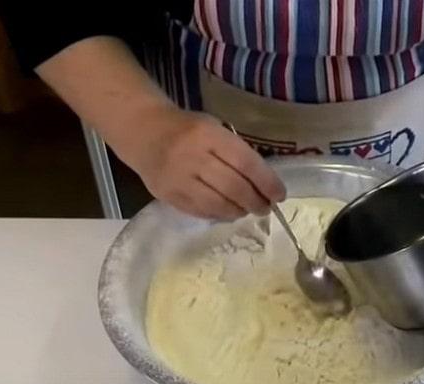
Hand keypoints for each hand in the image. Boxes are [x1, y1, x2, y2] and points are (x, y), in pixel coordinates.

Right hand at [119, 105, 285, 219]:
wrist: (143, 132)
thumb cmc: (188, 129)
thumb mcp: (215, 128)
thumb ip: (236, 152)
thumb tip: (264, 183)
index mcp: (208, 135)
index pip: (245, 163)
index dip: (267, 182)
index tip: (279, 195)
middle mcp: (192, 157)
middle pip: (233, 187)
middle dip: (256, 201)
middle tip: (265, 207)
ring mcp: (178, 179)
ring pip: (217, 204)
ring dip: (239, 211)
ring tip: (248, 210)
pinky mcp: (167, 195)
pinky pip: (200, 211)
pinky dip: (219, 214)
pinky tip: (229, 212)